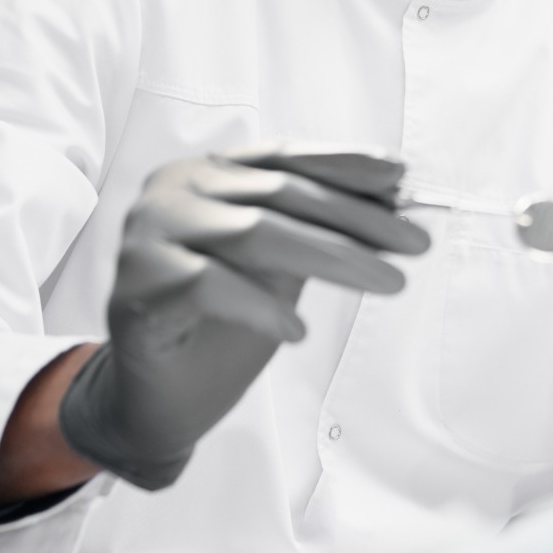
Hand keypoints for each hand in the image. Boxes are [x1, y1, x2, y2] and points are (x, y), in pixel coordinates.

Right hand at [58, 148, 428, 489]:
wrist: (156, 396)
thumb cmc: (221, 323)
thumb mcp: (280, 267)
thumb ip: (317, 228)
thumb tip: (394, 199)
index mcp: (205, 172)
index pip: (283, 155)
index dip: (344, 163)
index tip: (400, 177)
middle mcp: (172, 190)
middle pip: (279, 194)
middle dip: (357, 220)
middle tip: (417, 244)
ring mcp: (147, 234)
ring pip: (253, 233)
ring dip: (333, 257)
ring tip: (388, 282)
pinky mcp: (135, 285)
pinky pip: (208, 285)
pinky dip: (261, 307)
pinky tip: (298, 333)